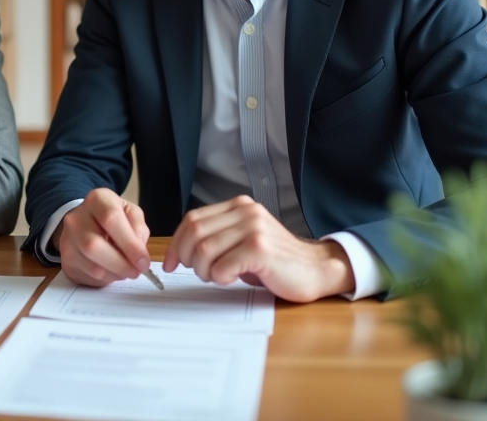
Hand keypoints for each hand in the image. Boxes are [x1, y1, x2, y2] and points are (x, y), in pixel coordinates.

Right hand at [55, 187, 150, 287]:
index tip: (143, 261)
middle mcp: (76, 218)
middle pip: (94, 245)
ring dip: (115, 274)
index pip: (110, 219)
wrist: (85, 221)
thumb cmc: (112, 217)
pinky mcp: (66, 260)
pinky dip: (106, 279)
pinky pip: (89, 276)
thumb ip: (138, 228)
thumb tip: (139, 252)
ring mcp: (67, 240)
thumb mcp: (130, 212)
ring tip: (126, 270)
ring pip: (91, 266)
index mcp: (96, 200)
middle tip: (137, 271)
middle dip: (121, 264)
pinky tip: (113, 271)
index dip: (129, 244)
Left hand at [162, 195, 354, 302]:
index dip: (176, 242)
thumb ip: (218, 237)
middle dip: (186, 257)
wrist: (316, 269)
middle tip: (196, 272)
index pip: (193, 219)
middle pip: (195, 233)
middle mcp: (245, 212)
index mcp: (238, 206)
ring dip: (204, 271)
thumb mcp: (244, 240)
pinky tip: (231, 279)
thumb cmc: (277, 261)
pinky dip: (220, 277)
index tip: (170, 262)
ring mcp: (254, 228)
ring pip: (205, 250)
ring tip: (217, 276)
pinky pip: (222, 266)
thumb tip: (181, 250)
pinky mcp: (260, 249)